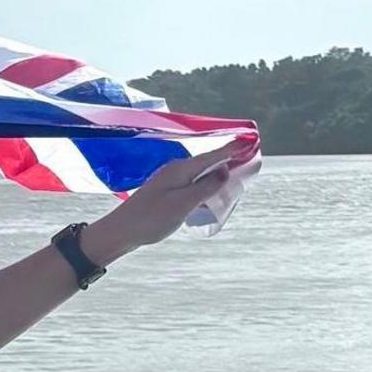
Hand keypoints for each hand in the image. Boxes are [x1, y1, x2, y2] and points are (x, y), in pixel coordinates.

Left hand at [81, 135, 260, 259]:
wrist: (121, 231)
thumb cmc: (151, 218)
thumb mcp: (182, 204)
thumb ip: (205, 187)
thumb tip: (226, 171)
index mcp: (181, 169)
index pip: (212, 156)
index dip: (232, 149)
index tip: (250, 141)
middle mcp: (176, 171)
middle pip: (208, 163)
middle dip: (227, 160)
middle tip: (249, 159)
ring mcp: (170, 181)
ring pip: (200, 175)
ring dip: (217, 175)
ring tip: (236, 177)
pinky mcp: (166, 193)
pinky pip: (192, 185)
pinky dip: (205, 187)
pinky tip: (211, 195)